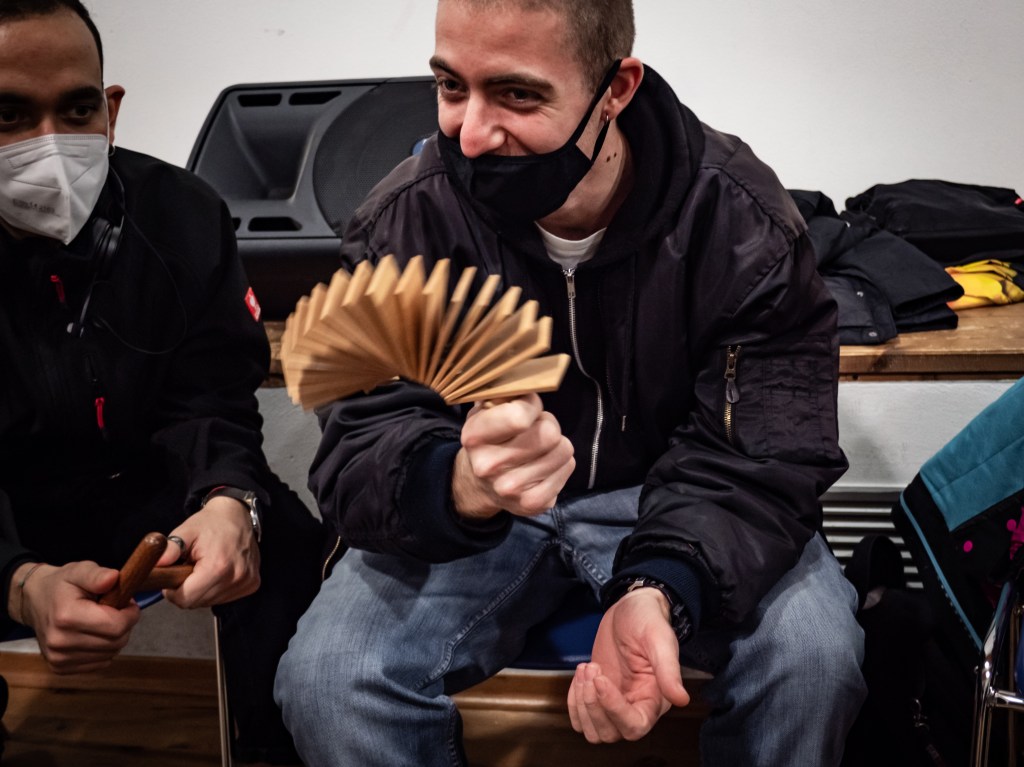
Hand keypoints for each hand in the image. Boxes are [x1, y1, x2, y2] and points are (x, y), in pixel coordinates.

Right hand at [13, 561, 139, 673]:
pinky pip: (100, 663)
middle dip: (124, 625)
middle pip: (117, 642)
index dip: (130, 614)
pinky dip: (104, 649)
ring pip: (111, 654)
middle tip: (115, 610)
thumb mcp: (79, 570)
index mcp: (66, 616)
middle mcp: (60, 642)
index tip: (127, 603)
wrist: (34, 602)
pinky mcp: (59, 668)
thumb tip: (113, 578)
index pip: (117, 626)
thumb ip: (97, 575)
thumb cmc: (62, 585)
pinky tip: (93, 634)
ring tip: (102, 621)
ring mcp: (58, 658)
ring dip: (115, 638)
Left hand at [155, 495, 259, 608]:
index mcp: (217, 566)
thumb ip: (170, 548)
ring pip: (210, 602)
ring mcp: (246, 582)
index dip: (173, 592)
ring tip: (204, 569)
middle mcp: (235, 577)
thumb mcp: (186, 531)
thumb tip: (156, 564)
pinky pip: (225, 598)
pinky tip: (218, 572)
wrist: (238, 515)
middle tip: (189, 570)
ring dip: (203, 590)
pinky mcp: (252, 584)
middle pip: (197, 603)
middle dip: (188, 590)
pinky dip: (217, 589)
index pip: (186, 599)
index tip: (173, 577)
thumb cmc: (211, 523)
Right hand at [452, 393, 574, 519]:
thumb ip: (505, 395)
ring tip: (539, 448)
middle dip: (547, 425)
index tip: (527, 407)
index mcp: (474, 438)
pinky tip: (543, 465)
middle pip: (549, 433)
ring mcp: (512, 489)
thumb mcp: (484, 412)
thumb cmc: (489, 439)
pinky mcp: (533, 503)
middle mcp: (489, 467)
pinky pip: (568, 467)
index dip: (531, 405)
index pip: (520, 416)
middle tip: (535, 429)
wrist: (480, 485)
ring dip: (556, 444)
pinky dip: (561, 463)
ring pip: (563, 449)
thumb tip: (532, 382)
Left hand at [567, 588, 690, 741]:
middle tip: (592, 667)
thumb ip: (669, 670)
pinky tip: (580, 674)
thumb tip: (681, 699)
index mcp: (654, 700)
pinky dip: (573, 702)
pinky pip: (580, 719)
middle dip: (593, 704)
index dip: (613, 709)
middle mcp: (635, 708)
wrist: (630, 609)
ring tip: (586, 668)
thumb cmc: (648, 621)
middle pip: (610, 733)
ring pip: (593, 731)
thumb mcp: (659, 639)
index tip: (600, 678)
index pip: (634, 725)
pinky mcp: (597, 697)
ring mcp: (614, 704)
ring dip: (582, 703)